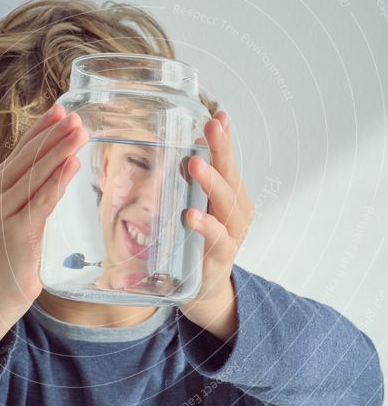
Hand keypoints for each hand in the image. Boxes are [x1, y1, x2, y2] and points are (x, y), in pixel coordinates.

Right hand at [0, 103, 88, 311]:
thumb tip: (65, 160)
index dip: (42, 128)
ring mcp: (4, 210)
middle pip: (29, 156)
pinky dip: (57, 180)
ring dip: (59, 151)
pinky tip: (72, 165)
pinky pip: (42, 199)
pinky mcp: (18, 229)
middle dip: (54, 135)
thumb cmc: (18, 246)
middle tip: (76, 118)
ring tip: (79, 134)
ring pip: (35, 174)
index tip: (61, 110)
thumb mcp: (25, 209)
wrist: (5, 285)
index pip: (22, 148)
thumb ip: (36, 185)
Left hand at [179, 110, 254, 342]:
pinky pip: (216, 238)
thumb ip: (185, 185)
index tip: (219, 115)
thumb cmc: (196, 245)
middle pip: (230, 175)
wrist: (204, 290)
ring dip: (211, 182)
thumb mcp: (191, 209)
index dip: (223, 139)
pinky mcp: (222, 257)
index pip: (226, 162)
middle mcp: (235, 211)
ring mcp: (231, 234)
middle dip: (221, 149)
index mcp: (227, 196)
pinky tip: (192, 216)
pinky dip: (205, 226)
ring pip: (226, 203)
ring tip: (196, 164)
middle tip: (211, 127)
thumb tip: (170, 151)